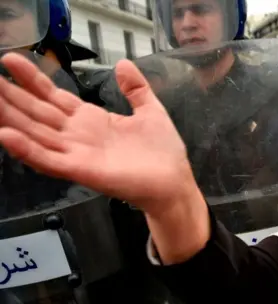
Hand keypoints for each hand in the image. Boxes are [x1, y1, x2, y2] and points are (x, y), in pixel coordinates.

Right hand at [0, 52, 194, 217]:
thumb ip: (135, 88)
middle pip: (36, 112)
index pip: (53, 96)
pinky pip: (48, 160)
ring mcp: (76, 153)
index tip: (11, 61)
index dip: (32, 79)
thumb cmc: (163, 152)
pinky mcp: (81, 170)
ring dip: (10, 118)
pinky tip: (6, 135)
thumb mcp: (150, 111)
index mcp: (90, 120)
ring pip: (35, 132)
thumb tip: (123, 64)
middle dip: (11, 95)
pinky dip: (27, 149)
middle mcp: (77, 136)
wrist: (174, 183)